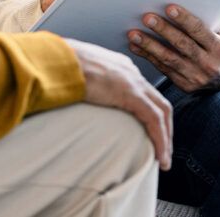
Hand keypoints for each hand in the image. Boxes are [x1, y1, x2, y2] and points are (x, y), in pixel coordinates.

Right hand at [64, 39, 172, 170]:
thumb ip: (83, 85)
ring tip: (163, 159)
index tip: (147, 132)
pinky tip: (159, 156)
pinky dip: (160, 139)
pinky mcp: (131, 94)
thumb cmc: (56, 67)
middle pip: (158, 102)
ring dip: (165, 138)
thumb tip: (75, 97)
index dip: (149, 113)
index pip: (143, 91)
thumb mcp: (74, 76)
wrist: (54, 61)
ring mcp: (132, 81)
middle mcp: (130, 71)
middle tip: (161, 149)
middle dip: (164, 128)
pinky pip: (154, 120)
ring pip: (162, 112)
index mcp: (117, 66)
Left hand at [127, 5, 219, 92]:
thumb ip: (204, 25)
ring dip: (149, 46)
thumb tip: (176, 8)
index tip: (170, 8)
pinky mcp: (185, 86)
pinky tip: (136, 47)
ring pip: (170, 59)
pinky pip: (164, 69)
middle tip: (147, 18)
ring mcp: (196, 77)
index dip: (184, 19)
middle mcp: (209, 64)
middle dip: (163, 30)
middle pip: (183, 45)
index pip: (200, 31)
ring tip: (134, 34)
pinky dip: (148, 57)